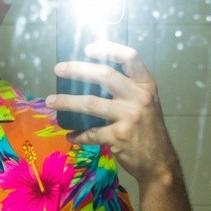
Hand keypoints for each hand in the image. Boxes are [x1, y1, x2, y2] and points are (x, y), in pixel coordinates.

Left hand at [47, 41, 177, 186]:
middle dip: (77, 70)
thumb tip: (92, 78)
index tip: (88, 49)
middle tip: (58, 69)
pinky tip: (70, 136)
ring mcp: (130, 116)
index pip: (130, 57)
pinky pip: (92, 133)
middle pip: (105, 75)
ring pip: (91, 103)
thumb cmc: (148, 130)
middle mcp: (139, 97)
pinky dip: (78, 135)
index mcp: (146, 85)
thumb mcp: (146, 103)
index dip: (109, 49)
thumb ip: (128, 90)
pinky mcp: (120, 136)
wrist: (160, 162)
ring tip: (50, 100)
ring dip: (66, 102)